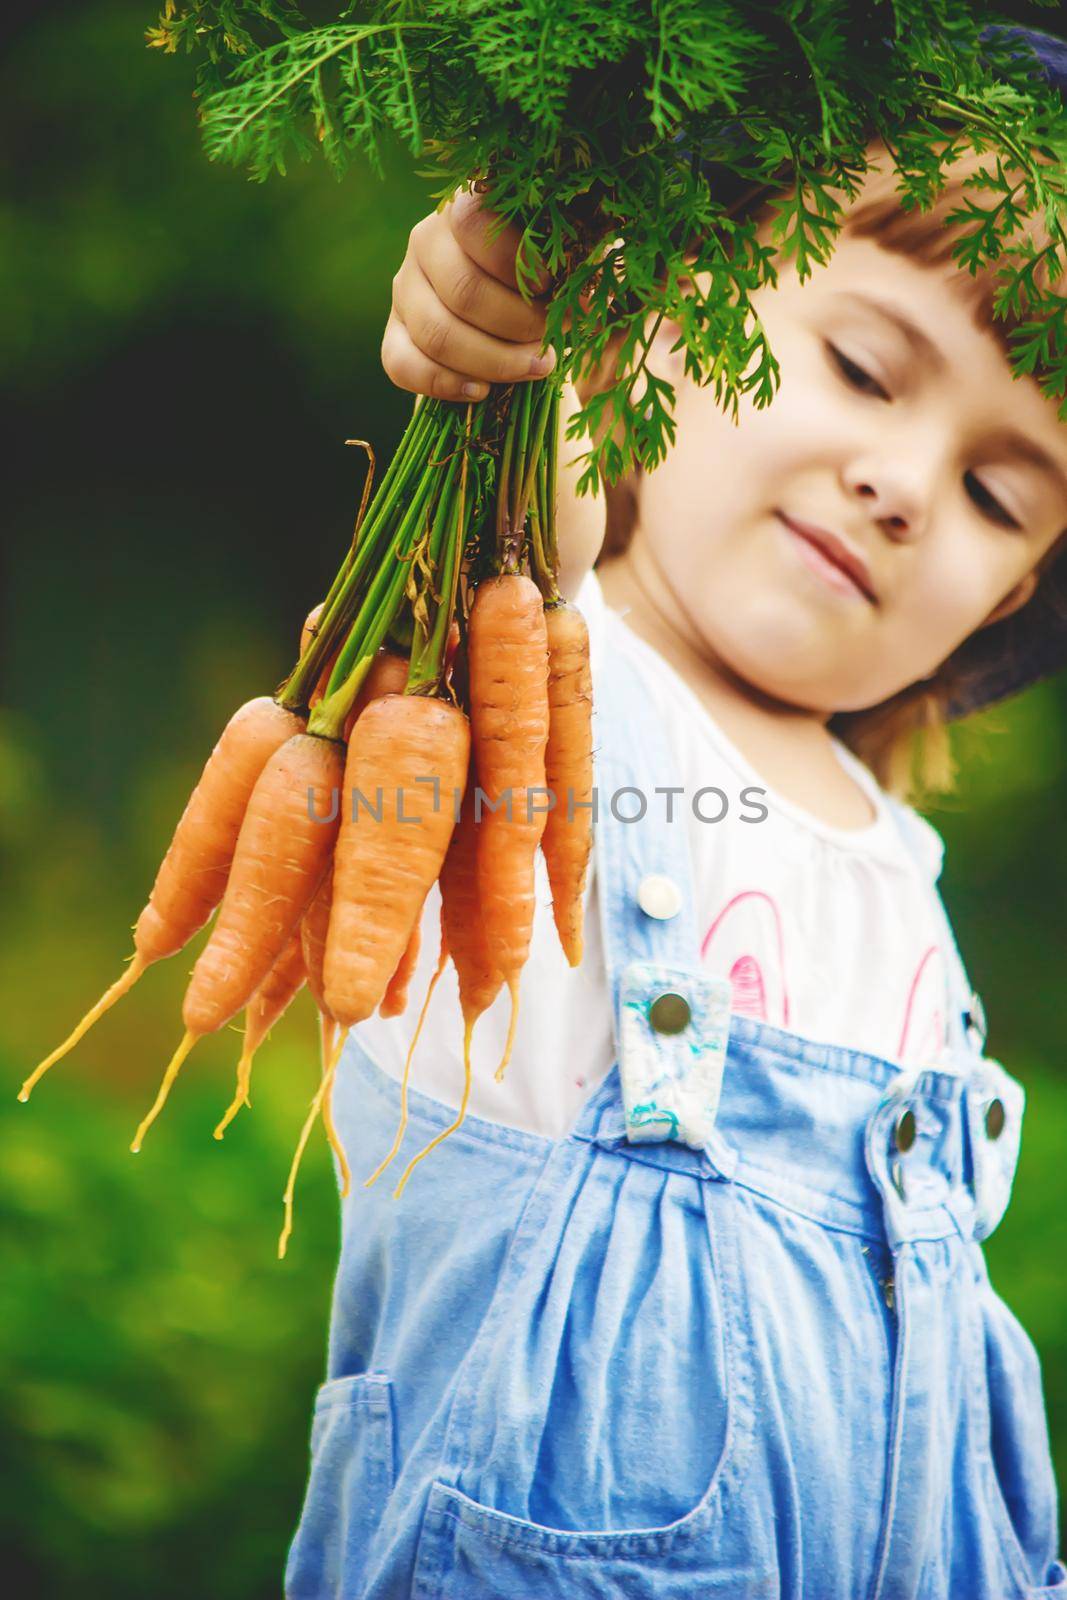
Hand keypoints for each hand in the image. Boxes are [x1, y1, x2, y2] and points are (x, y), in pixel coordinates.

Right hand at [382, 187, 555, 402]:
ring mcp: (404, 289)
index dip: (518, 263)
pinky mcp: (394, 334)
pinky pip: (403, 366)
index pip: (475, 225)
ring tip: (534, 369)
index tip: (554, 290)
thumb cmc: (547, 277)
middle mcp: (425, 241)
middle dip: (518, 327)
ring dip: (494, 362)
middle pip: (464, 292)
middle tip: (552, 343)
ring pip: (438, 335)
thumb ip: (572, 265)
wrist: (511, 311)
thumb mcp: (563, 258)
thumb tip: (591, 300)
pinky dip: (446, 385)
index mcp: (465, 209)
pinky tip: (482, 391)